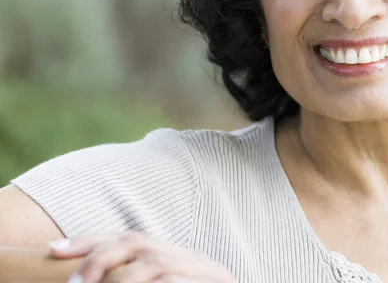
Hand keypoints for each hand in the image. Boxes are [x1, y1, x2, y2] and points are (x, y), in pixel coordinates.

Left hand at [49, 232, 236, 282]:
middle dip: (100, 257)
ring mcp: (205, 274)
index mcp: (174, 257)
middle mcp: (189, 259)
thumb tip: (92, 277)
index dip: (91, 241)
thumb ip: (142, 276)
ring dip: (121, 281)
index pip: (129, 238)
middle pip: (139, 242)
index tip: (54, 250)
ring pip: (154, 265)